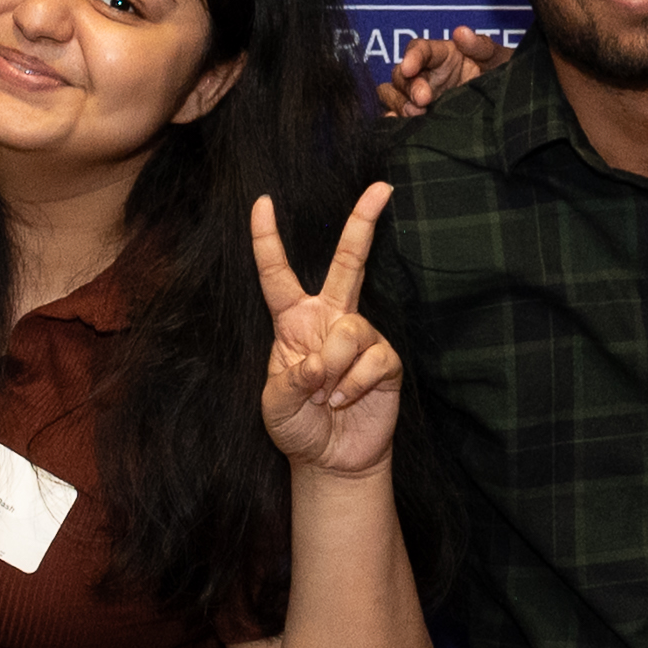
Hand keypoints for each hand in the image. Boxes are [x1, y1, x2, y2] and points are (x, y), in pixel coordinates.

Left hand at [254, 185, 402, 478]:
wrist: (331, 459)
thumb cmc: (297, 426)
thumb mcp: (274, 406)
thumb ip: (290, 381)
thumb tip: (320, 361)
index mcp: (293, 321)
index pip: (278, 273)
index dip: (267, 239)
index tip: (262, 202)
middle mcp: (330, 319)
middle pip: (348, 262)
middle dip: (363, 224)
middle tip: (382, 188)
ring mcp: (361, 337)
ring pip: (351, 330)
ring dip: (334, 369)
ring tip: (326, 397)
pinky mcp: (386, 360)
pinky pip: (372, 359)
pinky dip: (354, 385)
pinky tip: (345, 401)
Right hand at [373, 29, 514, 119]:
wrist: (510, 112)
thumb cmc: (504, 78)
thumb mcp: (500, 60)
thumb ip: (482, 46)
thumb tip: (461, 33)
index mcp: (443, 56)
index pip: (419, 49)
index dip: (412, 56)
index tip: (410, 67)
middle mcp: (427, 75)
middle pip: (401, 74)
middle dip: (409, 87)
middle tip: (423, 101)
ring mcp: (421, 98)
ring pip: (392, 93)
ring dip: (398, 103)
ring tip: (415, 115)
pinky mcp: (419, 118)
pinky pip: (395, 117)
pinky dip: (392, 120)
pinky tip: (400, 127)